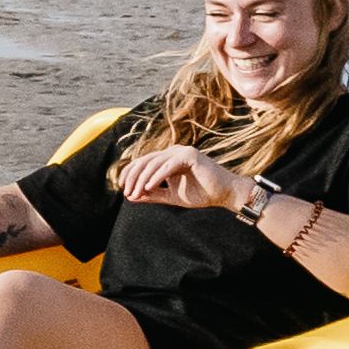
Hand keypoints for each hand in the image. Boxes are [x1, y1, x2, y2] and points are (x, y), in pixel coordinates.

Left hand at [107, 139, 237, 212]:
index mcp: (167, 159)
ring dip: (143, 179)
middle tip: (128, 193)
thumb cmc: (201, 194)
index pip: (142, 162)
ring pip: (154, 163)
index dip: (129, 173)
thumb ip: (152, 195)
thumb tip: (131, 197)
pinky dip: (157, 176)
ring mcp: (181, 152)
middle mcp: (173, 152)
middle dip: (134, 178)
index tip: (123, 189)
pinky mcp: (190, 155)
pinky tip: (149, 187)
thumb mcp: (171, 196)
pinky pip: (168, 166)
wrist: (225, 194)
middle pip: (145, 161)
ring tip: (136, 193)